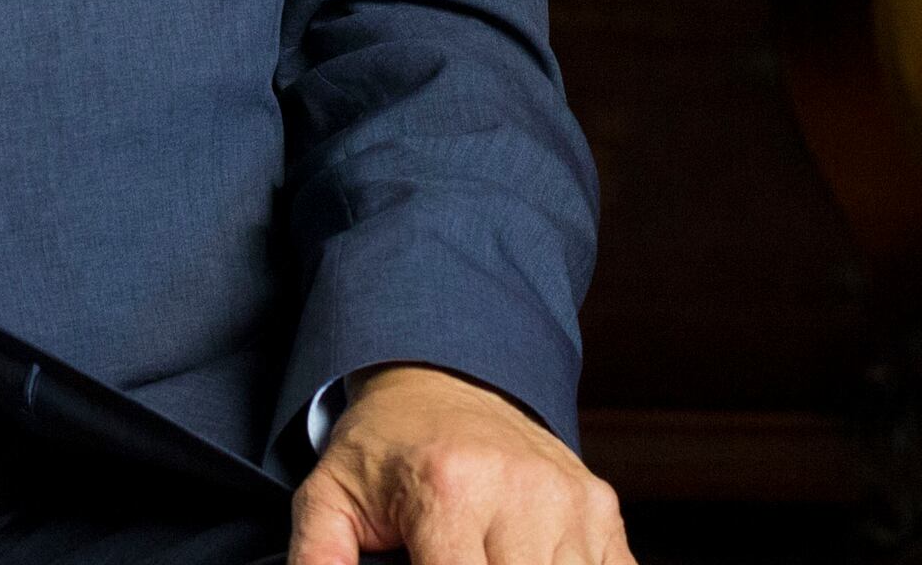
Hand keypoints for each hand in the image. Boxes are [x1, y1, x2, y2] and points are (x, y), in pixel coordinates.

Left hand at [289, 365, 630, 564]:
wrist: (444, 376)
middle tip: (448, 561)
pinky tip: (528, 559)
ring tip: (483, 555)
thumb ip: (319, 558)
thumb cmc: (385, 446)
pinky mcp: (602, 507)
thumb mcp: (330, 496)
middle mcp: (521, 491)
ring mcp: (571, 499)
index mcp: (449, 489)